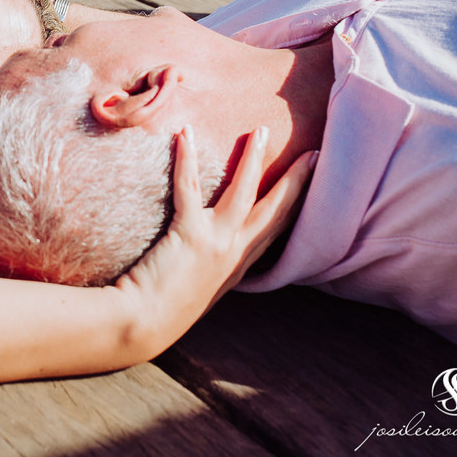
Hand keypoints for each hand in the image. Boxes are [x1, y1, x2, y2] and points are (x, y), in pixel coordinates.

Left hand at [114, 126, 315, 352]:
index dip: (296, 204)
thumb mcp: (200, 286)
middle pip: (275, 209)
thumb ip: (212, 265)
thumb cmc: (161, 307)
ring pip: (243, 192)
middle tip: (314, 154)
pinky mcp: (191, 234)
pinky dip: (187, 158)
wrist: (141, 324)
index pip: (276, 229)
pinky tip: (185, 134)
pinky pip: (190, 187)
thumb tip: (212, 246)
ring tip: (260, 132)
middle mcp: (236, 254)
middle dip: (297, 179)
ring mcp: (217, 243)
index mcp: (241, 265)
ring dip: (253, 159)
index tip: (310, 183)